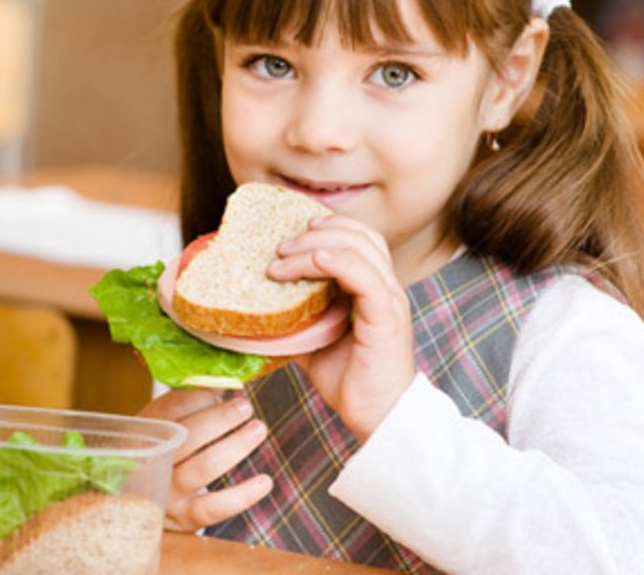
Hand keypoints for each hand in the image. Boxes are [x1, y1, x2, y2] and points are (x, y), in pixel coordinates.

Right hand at [138, 388, 272, 531]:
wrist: (140, 503)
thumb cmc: (163, 453)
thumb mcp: (165, 427)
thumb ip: (189, 404)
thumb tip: (226, 384)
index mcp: (144, 433)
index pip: (169, 410)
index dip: (198, 398)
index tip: (221, 391)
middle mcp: (151, 463)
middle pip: (186, 437)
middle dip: (219, 419)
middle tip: (245, 407)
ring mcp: (166, 492)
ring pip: (202, 468)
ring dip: (235, 446)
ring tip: (258, 428)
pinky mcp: (184, 518)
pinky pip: (214, 508)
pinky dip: (242, 495)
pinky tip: (264, 481)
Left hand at [268, 214, 415, 441]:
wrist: (377, 416)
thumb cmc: (351, 381)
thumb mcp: (313, 342)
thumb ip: (295, 321)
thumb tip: (255, 313)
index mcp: (373, 289)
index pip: (359, 239)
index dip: (329, 226)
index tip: (294, 231)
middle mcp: (385, 288)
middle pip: (360, 235)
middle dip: (316, 232)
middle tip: (281, 247)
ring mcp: (389, 300)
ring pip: (360, 249)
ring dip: (317, 245)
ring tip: (284, 257)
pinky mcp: (386, 317)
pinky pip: (365, 276)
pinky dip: (338, 262)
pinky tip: (314, 263)